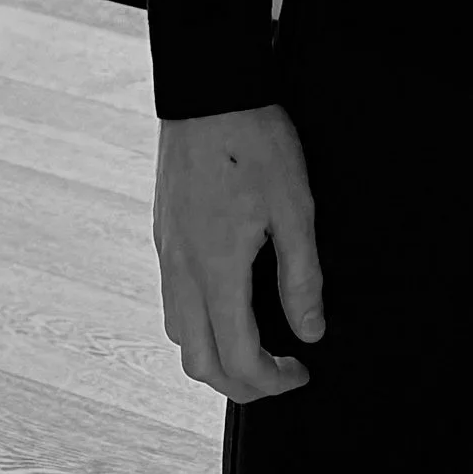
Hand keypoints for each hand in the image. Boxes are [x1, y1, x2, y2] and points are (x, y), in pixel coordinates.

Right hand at [154, 103, 327, 401]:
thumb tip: (309, 331)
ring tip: (254, 343)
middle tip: (278, 374)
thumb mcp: (294, 208)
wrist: (207, 88)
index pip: (237, 359)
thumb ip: (302, 277)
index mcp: (216, 270)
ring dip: (213, 356)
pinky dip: (198, 323)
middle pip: (197, 363)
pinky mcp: (162, 233)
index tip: (301, 371)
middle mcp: (181, 269)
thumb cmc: (252, 140)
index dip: (272, 381)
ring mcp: (166, 251)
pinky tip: (228, 301)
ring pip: (178, 334)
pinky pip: (172, 299)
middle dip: (240, 385)